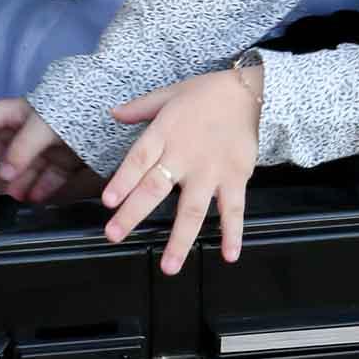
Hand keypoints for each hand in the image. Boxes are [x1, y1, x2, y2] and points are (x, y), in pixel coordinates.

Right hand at [0, 96, 87, 201]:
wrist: (115, 117)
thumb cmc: (75, 111)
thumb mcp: (42, 126)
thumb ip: (21, 149)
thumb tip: (4, 172)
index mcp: (21, 113)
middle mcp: (33, 129)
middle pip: (3, 146)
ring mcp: (50, 144)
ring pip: (27, 165)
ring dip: (18, 180)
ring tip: (13, 195)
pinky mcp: (69, 157)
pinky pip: (51, 175)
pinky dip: (42, 186)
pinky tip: (36, 197)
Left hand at [100, 65, 264, 273]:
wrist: (251, 92)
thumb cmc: (207, 93)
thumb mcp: (169, 94)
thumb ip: (140, 108)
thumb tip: (114, 113)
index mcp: (164, 133)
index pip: (138, 160)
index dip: (122, 180)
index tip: (108, 202)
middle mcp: (185, 155)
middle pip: (155, 188)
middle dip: (132, 214)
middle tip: (114, 235)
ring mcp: (211, 170)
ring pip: (192, 210)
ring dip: (180, 240)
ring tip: (168, 266)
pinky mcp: (236, 177)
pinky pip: (233, 209)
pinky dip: (232, 233)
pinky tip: (228, 255)